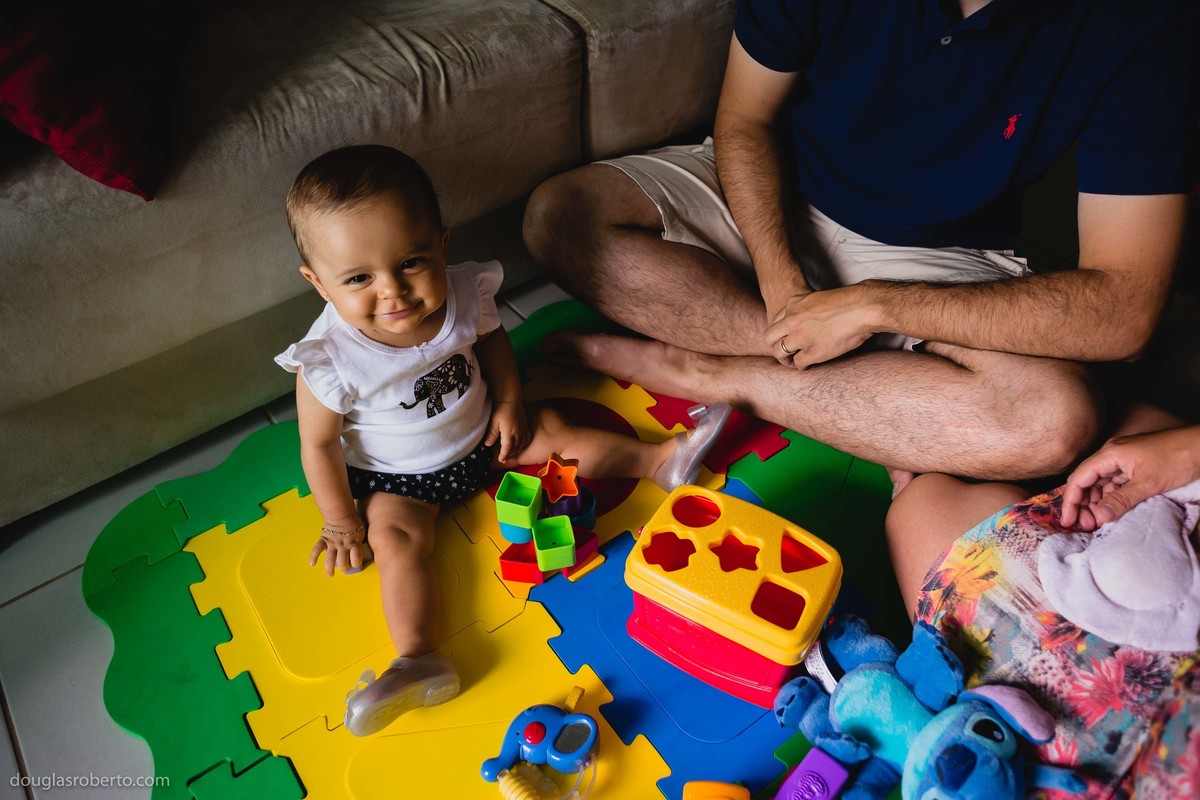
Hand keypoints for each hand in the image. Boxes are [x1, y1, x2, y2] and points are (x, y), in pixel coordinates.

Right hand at [310, 517, 367, 575]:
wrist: (342, 513)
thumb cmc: (354, 523)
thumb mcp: (362, 531)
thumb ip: (362, 541)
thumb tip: (367, 548)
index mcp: (354, 543)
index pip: (356, 557)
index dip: (356, 563)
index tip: (356, 565)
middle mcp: (343, 545)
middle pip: (343, 561)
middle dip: (344, 567)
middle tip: (344, 568)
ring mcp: (332, 543)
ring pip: (330, 558)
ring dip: (329, 568)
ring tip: (330, 575)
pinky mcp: (324, 539)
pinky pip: (317, 548)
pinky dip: (313, 556)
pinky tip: (312, 564)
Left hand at [486, 400, 530, 464]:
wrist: (511, 399)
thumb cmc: (501, 409)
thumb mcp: (493, 422)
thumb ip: (491, 434)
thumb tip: (487, 445)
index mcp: (509, 433)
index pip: (507, 448)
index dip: (504, 455)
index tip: (501, 460)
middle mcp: (518, 433)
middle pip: (515, 448)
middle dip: (510, 455)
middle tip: (504, 459)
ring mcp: (523, 429)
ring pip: (522, 444)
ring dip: (517, 451)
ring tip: (511, 454)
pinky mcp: (525, 425)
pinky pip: (527, 438)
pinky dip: (524, 443)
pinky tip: (522, 445)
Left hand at [764, 286, 875, 368]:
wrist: (863, 307)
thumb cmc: (848, 302)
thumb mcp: (818, 299)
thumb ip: (807, 309)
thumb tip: (808, 321)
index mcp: (793, 304)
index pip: (776, 320)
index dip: (782, 330)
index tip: (788, 335)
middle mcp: (792, 320)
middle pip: (770, 337)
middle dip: (775, 345)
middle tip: (784, 351)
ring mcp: (801, 336)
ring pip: (780, 352)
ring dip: (785, 359)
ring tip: (792, 361)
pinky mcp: (813, 351)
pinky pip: (798, 363)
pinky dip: (801, 366)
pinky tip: (807, 365)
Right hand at [1059, 425, 1199, 530]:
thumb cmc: (1178, 457)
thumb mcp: (1149, 483)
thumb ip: (1121, 500)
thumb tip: (1099, 517)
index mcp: (1110, 454)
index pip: (1079, 478)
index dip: (1070, 501)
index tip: (1068, 521)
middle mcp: (1112, 455)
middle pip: (1087, 481)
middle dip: (1083, 504)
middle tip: (1087, 526)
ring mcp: (1124, 460)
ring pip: (1101, 484)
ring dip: (1097, 502)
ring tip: (1100, 522)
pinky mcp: (1135, 465)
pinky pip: (1116, 483)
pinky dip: (1112, 497)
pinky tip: (1114, 510)